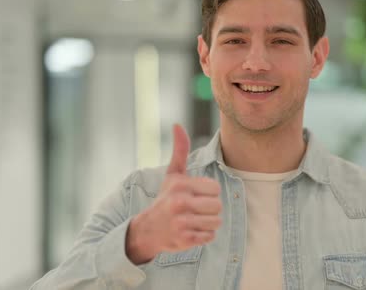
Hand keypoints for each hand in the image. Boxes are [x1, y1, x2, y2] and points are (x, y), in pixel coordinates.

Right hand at [126, 124, 221, 263]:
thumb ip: (179, 150)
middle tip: (195, 210)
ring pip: (216, 222)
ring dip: (208, 223)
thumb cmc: (165, 199)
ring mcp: (181, 223)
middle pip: (218, 206)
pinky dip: (204, 236)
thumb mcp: (172, 175)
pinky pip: (209, 237)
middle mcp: (179, 203)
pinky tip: (191, 232)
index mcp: (180, 185)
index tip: (195, 195)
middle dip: (210, 209)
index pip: (215, 188)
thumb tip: (177, 125)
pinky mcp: (184, 240)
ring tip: (194, 220)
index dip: (209, 193)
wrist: (147, 230)